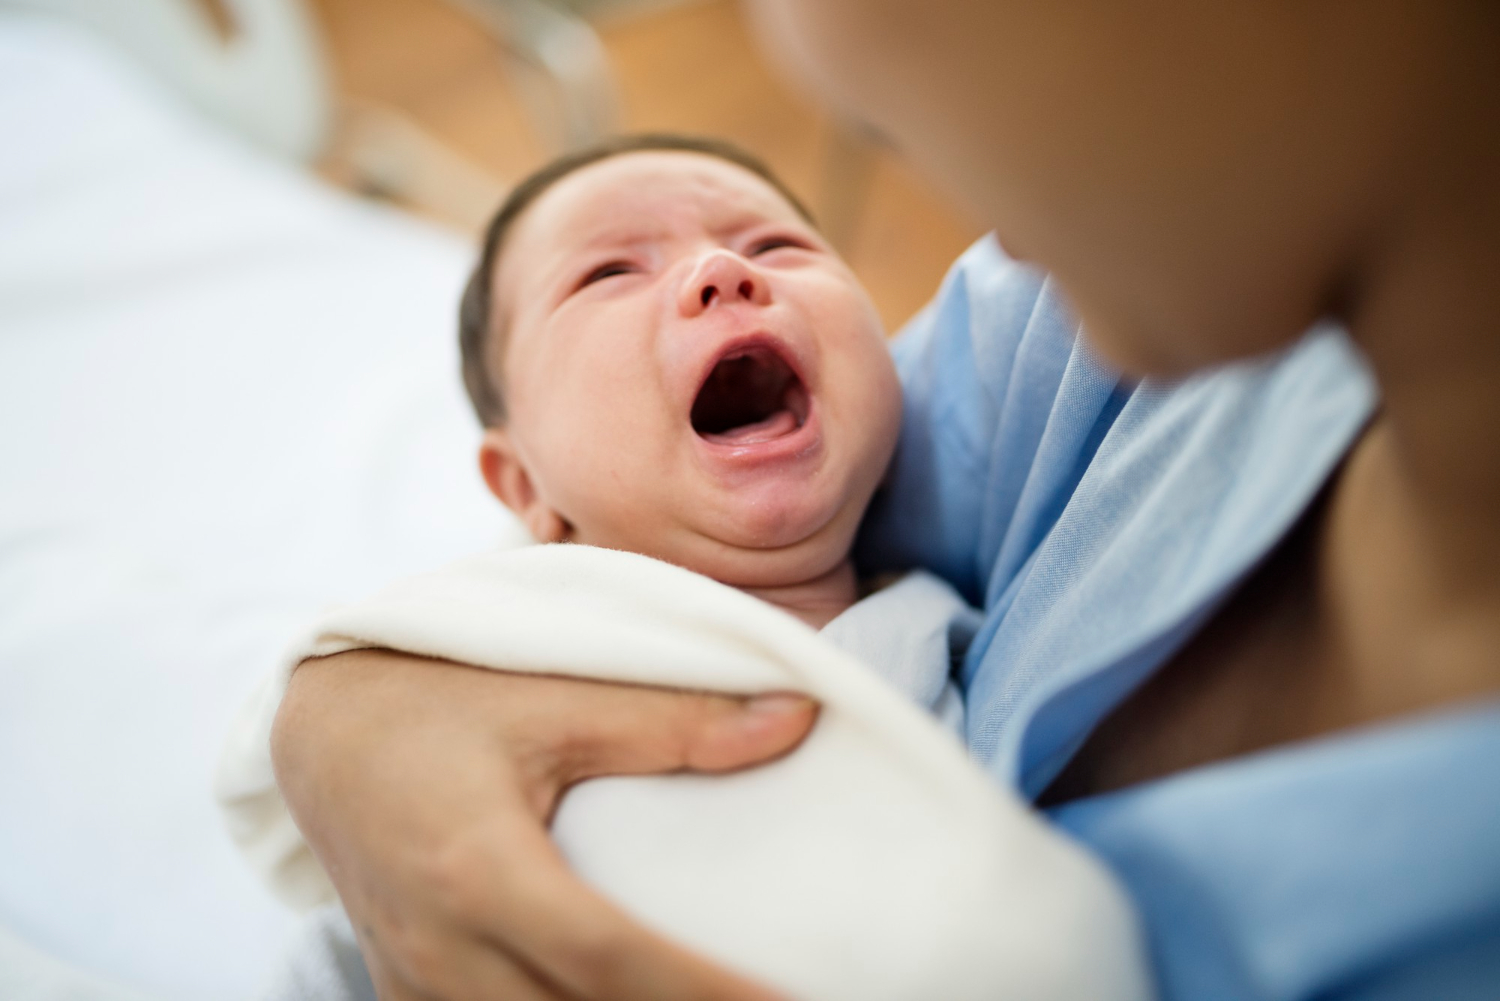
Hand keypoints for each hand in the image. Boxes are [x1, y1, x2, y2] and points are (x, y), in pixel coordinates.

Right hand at [271, 648, 815, 999]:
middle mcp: (438, 947)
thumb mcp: (553, 696)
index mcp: (477, 868)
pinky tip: (621, 999)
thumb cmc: (437, 697)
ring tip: (711, 997)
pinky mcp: (407, 992)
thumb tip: (797, 716)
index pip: (610, 960)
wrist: (320, 727)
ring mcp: (414, 982)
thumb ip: (674, 717)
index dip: (704, 991)